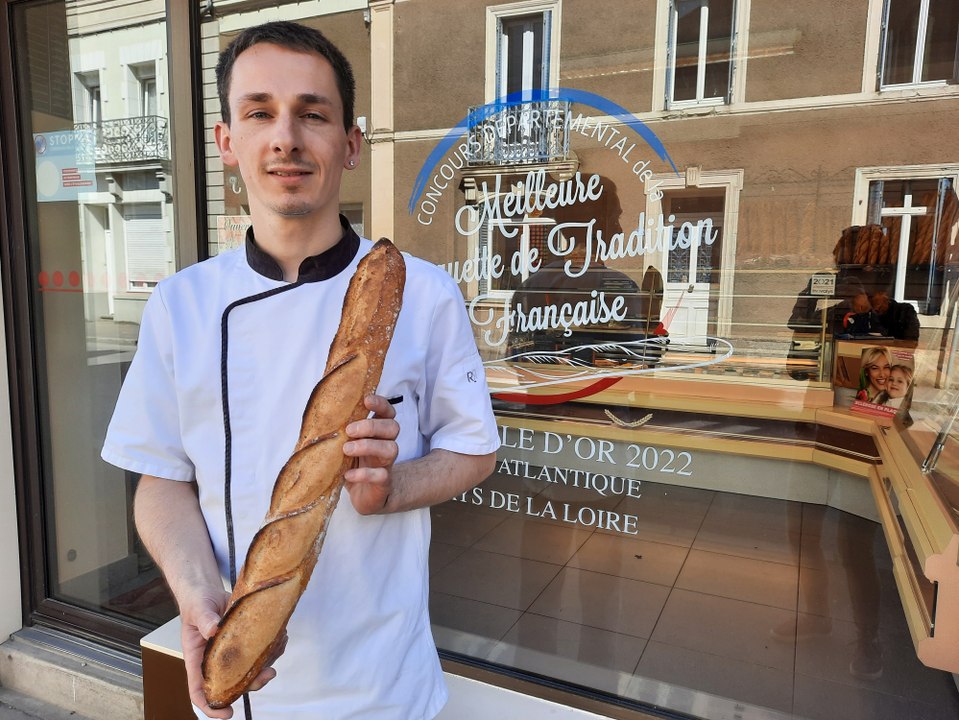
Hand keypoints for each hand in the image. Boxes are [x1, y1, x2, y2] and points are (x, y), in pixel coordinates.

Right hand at [180, 588, 285, 717]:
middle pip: (231, 684)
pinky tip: (279, 639)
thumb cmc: (196, 602)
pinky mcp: (245, 640)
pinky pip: (259, 651)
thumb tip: (214, 630)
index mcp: (197, 659)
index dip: (211, 706)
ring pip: (248, 669)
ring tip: (277, 651)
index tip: (227, 713)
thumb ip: (204, 620)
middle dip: (249, 685)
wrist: (208, 590)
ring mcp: (232, 652)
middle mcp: (216, 661)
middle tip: (267, 675)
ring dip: (264, 666)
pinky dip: (271, 648)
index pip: (199, 690)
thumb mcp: (197, 610)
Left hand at [343, 394, 399, 513]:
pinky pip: (381, 475)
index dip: (381, 404)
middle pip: (392, 427)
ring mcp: (387, 464)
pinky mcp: (384, 482)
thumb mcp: (345, 445)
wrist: (364, 496)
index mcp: (378, 433)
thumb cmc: (353, 465)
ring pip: (391, 448)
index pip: (388, 412)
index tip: (366, 400)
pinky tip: (348, 475)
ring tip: (347, 450)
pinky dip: (364, 474)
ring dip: (368, 446)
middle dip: (371, 425)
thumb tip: (314, 421)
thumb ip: (340, 432)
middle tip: (349, 430)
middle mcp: (386, 444)